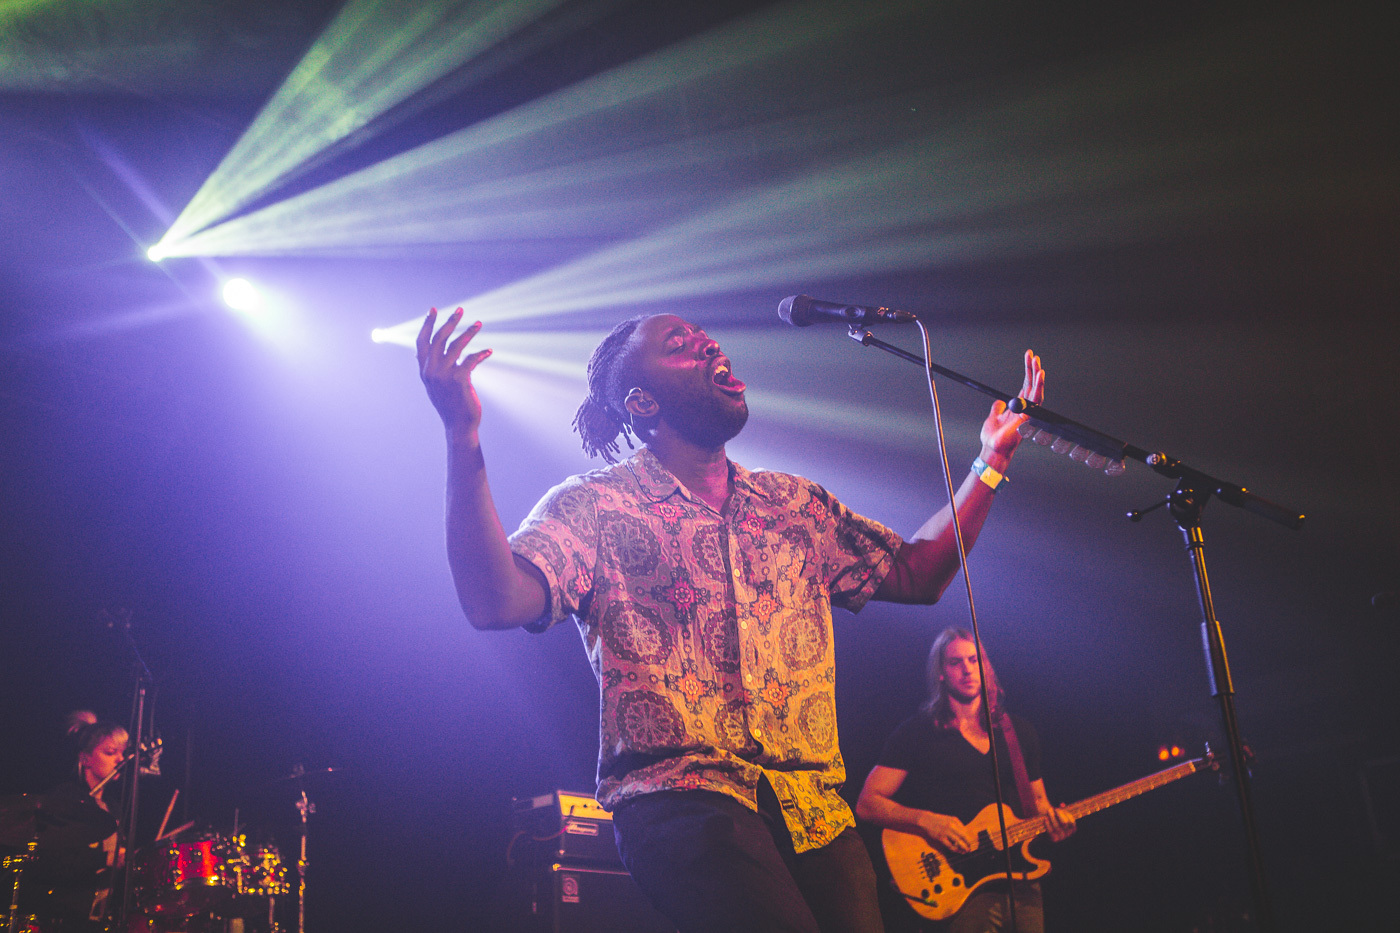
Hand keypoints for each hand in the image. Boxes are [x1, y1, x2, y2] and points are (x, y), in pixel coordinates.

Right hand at [416, 308, 491, 437]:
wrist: (459, 425)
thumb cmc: (450, 405)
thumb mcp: (434, 385)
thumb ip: (429, 369)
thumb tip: (419, 354)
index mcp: (424, 371)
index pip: (422, 342)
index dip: (427, 325)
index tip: (433, 310)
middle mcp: (431, 371)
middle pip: (439, 339)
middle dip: (450, 322)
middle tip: (460, 309)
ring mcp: (444, 375)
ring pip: (456, 346)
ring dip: (468, 332)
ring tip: (479, 324)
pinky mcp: (459, 379)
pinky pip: (471, 359)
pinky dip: (481, 353)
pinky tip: (489, 351)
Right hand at [920, 812, 974, 853]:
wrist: (926, 820)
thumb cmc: (938, 820)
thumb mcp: (949, 819)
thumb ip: (957, 825)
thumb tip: (966, 835)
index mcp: (955, 820)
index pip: (966, 831)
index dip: (971, 838)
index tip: (973, 843)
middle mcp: (951, 825)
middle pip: (964, 836)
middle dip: (968, 844)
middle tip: (970, 849)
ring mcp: (946, 831)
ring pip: (958, 842)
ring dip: (963, 848)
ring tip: (965, 851)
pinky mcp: (940, 837)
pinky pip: (950, 845)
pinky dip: (955, 849)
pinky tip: (957, 851)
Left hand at [978, 349, 1043, 470]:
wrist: (992, 448)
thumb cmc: (993, 438)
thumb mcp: (993, 418)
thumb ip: (997, 408)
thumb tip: (999, 401)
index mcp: (1018, 407)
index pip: (1026, 385)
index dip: (1028, 372)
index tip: (1028, 358)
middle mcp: (1025, 408)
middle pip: (1032, 385)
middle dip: (1033, 369)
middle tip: (1033, 355)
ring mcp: (1027, 412)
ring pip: (1036, 391)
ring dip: (1038, 376)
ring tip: (1038, 363)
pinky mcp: (1027, 416)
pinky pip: (1035, 399)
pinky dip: (1038, 386)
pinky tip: (1039, 375)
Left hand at [1045, 805, 1075, 841]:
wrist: (1045, 831)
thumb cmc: (1054, 820)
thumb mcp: (1059, 814)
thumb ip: (1062, 809)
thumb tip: (1062, 805)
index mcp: (1072, 828)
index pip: (1071, 821)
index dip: (1065, 813)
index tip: (1058, 808)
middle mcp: (1068, 834)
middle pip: (1064, 822)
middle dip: (1058, 814)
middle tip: (1052, 809)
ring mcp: (1062, 837)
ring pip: (1057, 827)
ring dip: (1052, 817)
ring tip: (1048, 811)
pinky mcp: (1054, 839)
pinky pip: (1051, 831)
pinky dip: (1048, 824)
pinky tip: (1045, 818)